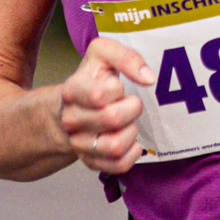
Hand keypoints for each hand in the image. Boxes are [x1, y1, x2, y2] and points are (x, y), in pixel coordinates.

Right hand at [56, 33, 153, 175]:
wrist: (73, 107)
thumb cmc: (93, 79)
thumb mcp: (103, 54)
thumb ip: (126, 56)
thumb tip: (147, 77)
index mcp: (72, 91)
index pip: (98, 95)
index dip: (117, 89)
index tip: (118, 86)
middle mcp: (71, 120)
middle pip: (112, 119)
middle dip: (131, 108)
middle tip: (130, 103)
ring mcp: (79, 143)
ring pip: (115, 146)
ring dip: (131, 132)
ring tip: (128, 122)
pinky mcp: (91, 161)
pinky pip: (119, 165)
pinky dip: (132, 153)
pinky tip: (131, 140)